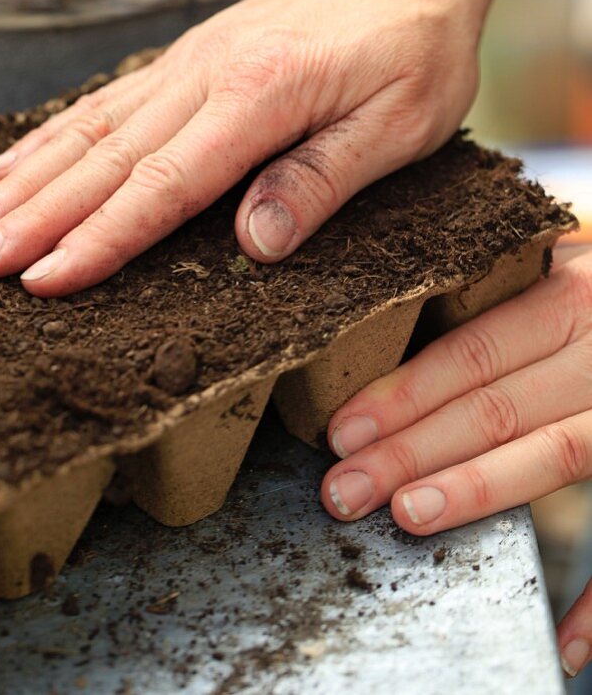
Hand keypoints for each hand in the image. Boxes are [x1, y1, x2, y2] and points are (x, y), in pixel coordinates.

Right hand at [0, 0, 483, 295]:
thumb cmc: (415, 48)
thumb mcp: (399, 124)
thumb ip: (321, 180)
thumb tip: (253, 246)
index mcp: (262, 96)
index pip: (166, 184)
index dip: (101, 238)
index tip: (42, 279)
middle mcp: (209, 74)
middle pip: (108, 157)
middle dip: (35, 215)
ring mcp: (190, 63)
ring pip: (92, 128)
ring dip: (27, 178)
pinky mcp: (187, 61)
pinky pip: (107, 103)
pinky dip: (52, 137)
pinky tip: (13, 164)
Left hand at [321, 250, 591, 678]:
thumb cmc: (587, 295)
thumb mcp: (548, 270)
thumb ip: (492, 301)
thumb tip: (380, 338)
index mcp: (567, 291)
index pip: (473, 350)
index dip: (404, 394)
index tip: (343, 431)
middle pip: (498, 407)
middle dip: (412, 452)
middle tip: (346, 488)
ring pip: (555, 453)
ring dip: (476, 492)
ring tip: (408, 516)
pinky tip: (566, 642)